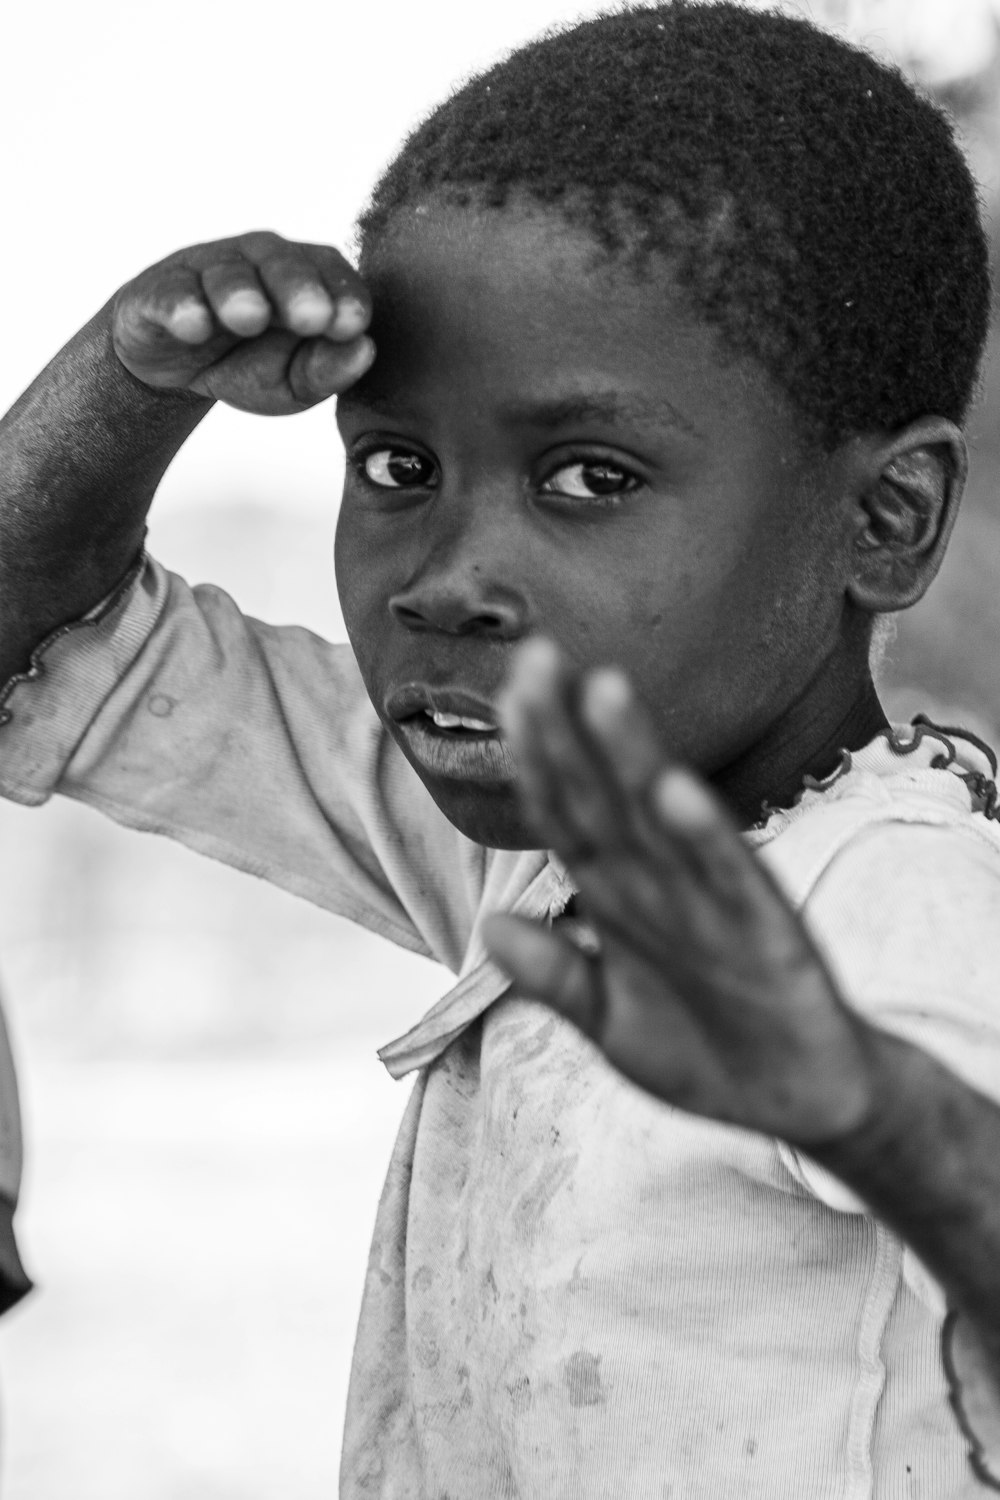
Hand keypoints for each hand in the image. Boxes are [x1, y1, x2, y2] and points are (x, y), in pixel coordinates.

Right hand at [111, 230, 373, 413]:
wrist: (174, 368)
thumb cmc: (247, 366)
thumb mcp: (293, 382)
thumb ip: (328, 369)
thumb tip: (366, 349)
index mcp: (304, 277)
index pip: (332, 273)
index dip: (344, 295)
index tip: (352, 325)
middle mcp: (259, 261)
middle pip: (283, 263)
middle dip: (298, 288)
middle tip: (311, 317)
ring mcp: (207, 270)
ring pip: (227, 273)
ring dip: (240, 293)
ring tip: (249, 318)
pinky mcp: (159, 290)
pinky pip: (172, 292)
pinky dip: (182, 306)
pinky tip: (193, 325)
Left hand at [482, 639, 878, 1145]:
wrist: (799, 1100)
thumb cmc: (705, 1051)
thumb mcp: (612, 1024)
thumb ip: (556, 977)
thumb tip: (487, 926)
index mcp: (621, 900)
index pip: (566, 816)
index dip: (534, 760)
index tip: (505, 695)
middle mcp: (659, 886)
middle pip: (602, 797)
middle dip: (565, 730)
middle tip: (534, 654)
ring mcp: (709, 902)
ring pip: (660, 819)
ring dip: (631, 756)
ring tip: (600, 689)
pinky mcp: (761, 932)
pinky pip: (726, 878)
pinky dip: (701, 836)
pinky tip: (674, 792)